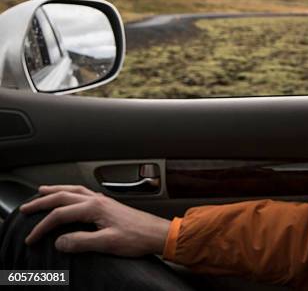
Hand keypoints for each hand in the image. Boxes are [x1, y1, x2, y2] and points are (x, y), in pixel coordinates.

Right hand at [19, 184, 170, 255]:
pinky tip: (71, 196)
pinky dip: (71, 192)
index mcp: (95, 207)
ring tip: (43, 191)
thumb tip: (59, 241)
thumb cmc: (136, 237)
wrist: (156, 233)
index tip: (30, 238)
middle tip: (26, 207)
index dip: (42, 226)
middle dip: (43, 201)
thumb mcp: (107, 243)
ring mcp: (104, 200)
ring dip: (57, 190)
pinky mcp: (108, 204)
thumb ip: (82, 242)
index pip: (60, 214)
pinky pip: (84, 193)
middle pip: (64, 195)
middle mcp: (98, 200)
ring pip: (74, 190)